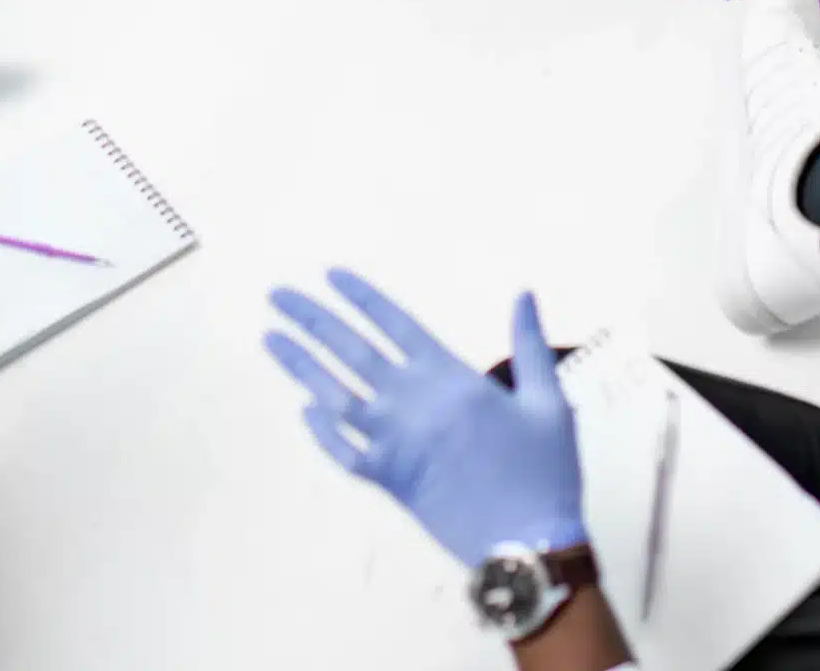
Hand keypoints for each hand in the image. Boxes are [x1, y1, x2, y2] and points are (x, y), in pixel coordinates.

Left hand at [265, 271, 585, 568]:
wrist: (529, 544)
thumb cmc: (545, 472)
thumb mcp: (548, 401)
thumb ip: (530, 344)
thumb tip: (524, 293)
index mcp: (453, 378)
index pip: (395, 324)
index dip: (360, 297)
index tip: (330, 275)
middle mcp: (415, 404)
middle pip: (351, 351)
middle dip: (311, 320)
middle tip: (277, 297)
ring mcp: (396, 443)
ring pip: (334, 396)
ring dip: (300, 366)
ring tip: (271, 339)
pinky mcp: (388, 480)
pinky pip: (343, 451)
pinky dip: (321, 430)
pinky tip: (304, 409)